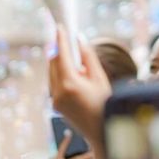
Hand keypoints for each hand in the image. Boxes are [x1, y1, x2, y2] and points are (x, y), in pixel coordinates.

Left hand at [47, 24, 111, 158]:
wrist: (102, 132)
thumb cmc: (106, 104)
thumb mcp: (100, 77)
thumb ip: (88, 56)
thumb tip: (79, 38)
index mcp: (69, 84)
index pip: (61, 55)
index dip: (60, 39)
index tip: (60, 26)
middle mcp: (58, 92)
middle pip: (53, 63)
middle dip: (58, 49)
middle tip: (63, 34)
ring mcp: (54, 100)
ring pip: (52, 73)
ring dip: (59, 61)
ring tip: (69, 52)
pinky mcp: (55, 105)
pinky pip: (54, 83)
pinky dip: (60, 74)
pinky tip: (71, 70)